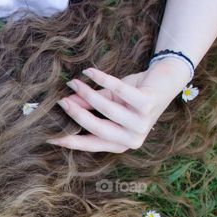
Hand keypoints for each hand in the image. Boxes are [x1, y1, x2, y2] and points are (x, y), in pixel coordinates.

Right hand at [46, 59, 191, 152]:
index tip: (50, 138)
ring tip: (74, 82)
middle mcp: (133, 138)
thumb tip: (65, 103)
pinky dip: (102, 79)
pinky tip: (89, 71)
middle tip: (61, 100)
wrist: (166, 81)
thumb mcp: (109, 102)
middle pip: (98, 128)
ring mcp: (142, 123)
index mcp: (122, 142)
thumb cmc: (135, 95)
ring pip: (106, 109)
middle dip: (77, 114)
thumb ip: (90, 106)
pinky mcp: (148, 105)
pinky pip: (119, 91)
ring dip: (87, 93)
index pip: (92, 144)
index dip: (71, 141)